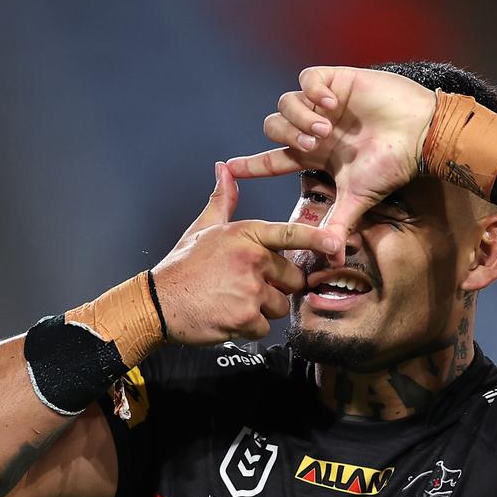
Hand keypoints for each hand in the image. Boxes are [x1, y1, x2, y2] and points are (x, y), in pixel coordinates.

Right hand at [152, 162, 339, 343]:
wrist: (159, 302)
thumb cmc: (182, 266)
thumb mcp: (203, 228)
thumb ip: (223, 200)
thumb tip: (225, 169)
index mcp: (246, 234)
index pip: (290, 235)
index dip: (317, 240)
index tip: (337, 245)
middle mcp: (252, 259)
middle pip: (291, 278)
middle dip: (277, 287)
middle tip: (248, 287)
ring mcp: (250, 289)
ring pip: (279, 305)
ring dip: (263, 309)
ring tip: (234, 301)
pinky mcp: (245, 317)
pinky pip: (264, 326)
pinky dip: (248, 327)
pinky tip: (227, 317)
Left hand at [226, 66, 435, 244]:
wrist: (421, 134)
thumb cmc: (393, 165)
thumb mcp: (358, 198)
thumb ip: (338, 224)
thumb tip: (330, 257)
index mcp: (315, 155)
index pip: (273, 160)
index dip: (251, 164)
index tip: (227, 168)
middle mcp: (315, 129)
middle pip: (273, 127)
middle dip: (286, 138)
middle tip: (312, 146)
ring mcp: (324, 104)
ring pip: (285, 103)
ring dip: (300, 118)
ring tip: (325, 129)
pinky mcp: (337, 80)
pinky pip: (306, 79)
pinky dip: (313, 92)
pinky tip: (333, 105)